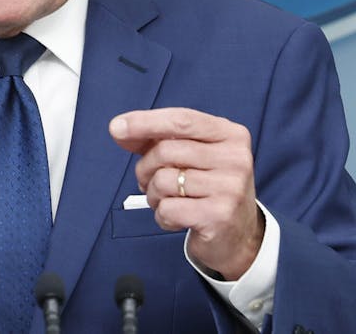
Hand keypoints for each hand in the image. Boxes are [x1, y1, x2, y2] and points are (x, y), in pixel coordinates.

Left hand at [109, 108, 263, 279]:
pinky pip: (168, 209)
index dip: (145, 122)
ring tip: (167, 201)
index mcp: (230, 134)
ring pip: (163, 181)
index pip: (181, 120)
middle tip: (149, 181)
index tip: (116, 128)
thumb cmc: (207, 188)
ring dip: (153, 195)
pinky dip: (162, 216)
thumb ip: (158, 139)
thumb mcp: (191, 155)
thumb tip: (120, 129)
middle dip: (145, 168)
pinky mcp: (219, 216)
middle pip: (166, 151)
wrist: (239, 235)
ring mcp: (230, 187)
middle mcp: (235, 158)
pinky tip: (176, 219)